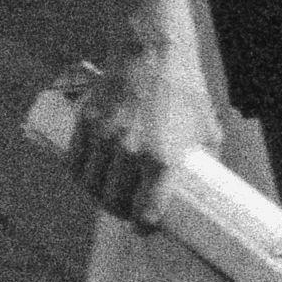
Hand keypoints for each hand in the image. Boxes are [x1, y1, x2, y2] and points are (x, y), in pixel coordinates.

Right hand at [69, 43, 214, 228]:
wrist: (151, 54)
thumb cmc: (184, 91)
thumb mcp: (207, 130)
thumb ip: (203, 161)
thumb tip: (205, 184)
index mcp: (162, 159)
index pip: (144, 209)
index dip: (143, 225)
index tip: (144, 228)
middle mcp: (129, 152)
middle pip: (112, 200)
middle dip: (118, 212)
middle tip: (126, 212)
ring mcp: (103, 138)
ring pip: (89, 184)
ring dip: (96, 196)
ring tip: (106, 195)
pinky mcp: (86, 123)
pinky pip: (74, 161)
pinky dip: (79, 175)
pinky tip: (88, 177)